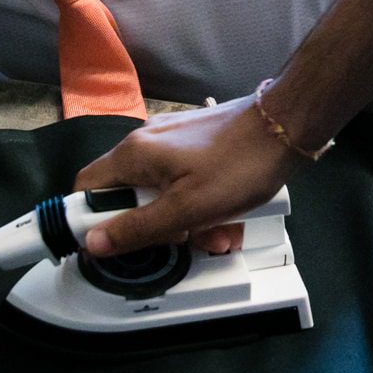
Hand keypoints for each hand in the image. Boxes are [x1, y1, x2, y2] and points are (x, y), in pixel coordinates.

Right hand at [72, 96, 302, 256]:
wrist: (286, 126)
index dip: (91, 220)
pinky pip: (184, 181)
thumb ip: (138, 228)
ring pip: (161, 192)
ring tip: (217, 235)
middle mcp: (145, 142)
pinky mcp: (196, 143)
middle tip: (183, 243)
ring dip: (184, 221)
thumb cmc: (237, 168)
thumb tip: (92, 243)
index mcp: (133, 154)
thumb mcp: (186, 210)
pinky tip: (226, 219)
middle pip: (128, 194)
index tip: (116, 246)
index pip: (87, 188)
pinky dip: (199, 204)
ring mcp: (172, 140)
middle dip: (154, 227)